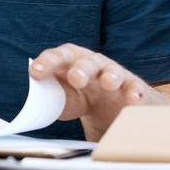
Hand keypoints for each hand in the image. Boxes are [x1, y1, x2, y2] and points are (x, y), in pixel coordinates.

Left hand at [30, 44, 160, 139]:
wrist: (114, 105)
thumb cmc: (81, 98)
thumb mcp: (64, 101)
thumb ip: (52, 102)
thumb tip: (34, 112)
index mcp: (68, 62)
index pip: (56, 57)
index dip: (46, 62)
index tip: (36, 72)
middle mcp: (91, 64)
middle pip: (85, 62)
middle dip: (80, 69)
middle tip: (76, 78)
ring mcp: (113, 73)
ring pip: (112, 71)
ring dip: (110, 75)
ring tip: (109, 83)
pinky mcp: (133, 87)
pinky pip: (135, 88)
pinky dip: (135, 93)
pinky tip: (133, 100)